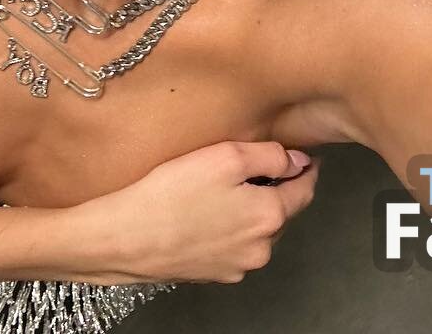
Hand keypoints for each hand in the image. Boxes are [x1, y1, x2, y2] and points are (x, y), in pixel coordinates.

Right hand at [75, 141, 318, 284]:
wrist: (126, 238)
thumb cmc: (171, 194)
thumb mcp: (224, 156)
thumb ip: (269, 156)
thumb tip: (297, 161)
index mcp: (270, 215)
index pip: (304, 190)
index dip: (305, 170)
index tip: (304, 158)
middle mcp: (261, 248)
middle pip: (281, 212)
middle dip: (274, 190)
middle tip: (252, 168)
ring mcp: (237, 265)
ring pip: (256, 231)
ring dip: (250, 211)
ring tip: (221, 191)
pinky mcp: (214, 274)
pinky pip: (233, 246)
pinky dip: (228, 229)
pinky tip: (203, 214)